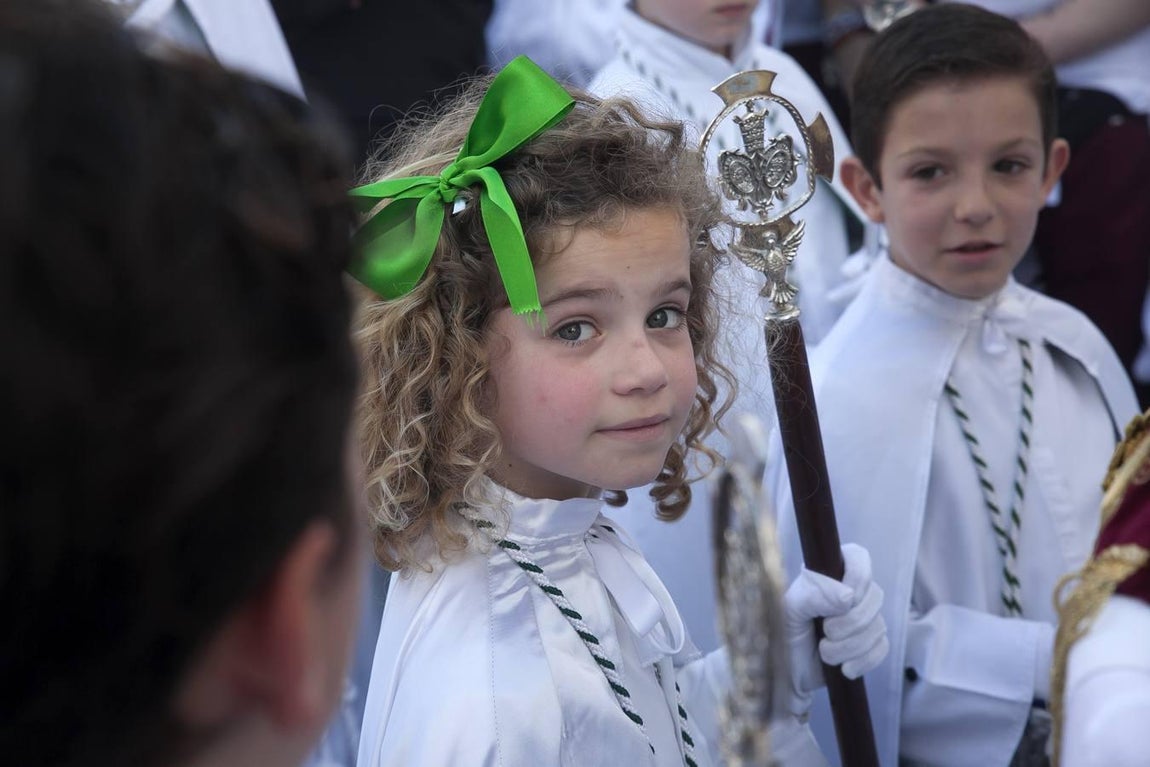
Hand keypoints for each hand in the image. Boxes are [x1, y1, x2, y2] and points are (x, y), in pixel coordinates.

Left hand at [784, 543, 888, 714]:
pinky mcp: (870, 643)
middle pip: (874, 597)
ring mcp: (863, 617)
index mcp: (829, 573)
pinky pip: (882, 648)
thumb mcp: (788, 609)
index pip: (858, 557)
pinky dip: (863, 660)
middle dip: (851, 623)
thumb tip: (848, 597)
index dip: (858, 577)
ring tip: (826, 654)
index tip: (844, 600)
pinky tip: (845, 668)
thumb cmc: (782, 632)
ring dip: (851, 646)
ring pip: (878, 626)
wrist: (785, 670)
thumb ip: (812, 595)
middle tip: (826, 632)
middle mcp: (850, 591)